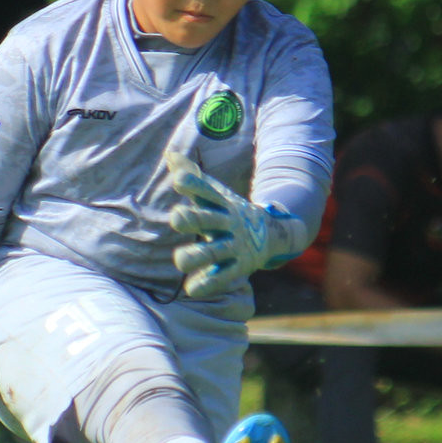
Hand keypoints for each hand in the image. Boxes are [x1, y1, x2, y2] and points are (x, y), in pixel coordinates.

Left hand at [162, 150, 301, 300]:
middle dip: (194, 219)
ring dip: (197, 255)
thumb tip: (169, 153)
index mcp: (221, 203)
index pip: (207, 191)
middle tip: (175, 218)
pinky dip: (209, 283)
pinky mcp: (239, 266)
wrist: (271, 233)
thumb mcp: (214, 194)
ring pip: (215, 251)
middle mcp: (229, 222)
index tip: (179, 179)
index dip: (193, 184)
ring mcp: (236, 245)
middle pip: (210, 219)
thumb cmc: (229, 212)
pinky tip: (192, 289)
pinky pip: (224, 276)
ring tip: (179, 260)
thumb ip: (192, 176)